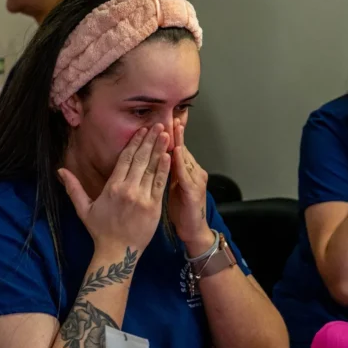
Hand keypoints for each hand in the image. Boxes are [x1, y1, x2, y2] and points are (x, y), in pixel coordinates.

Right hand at [58, 124, 170, 253]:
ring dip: (160, 150)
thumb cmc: (100, 230)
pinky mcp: (154, 207)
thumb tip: (60, 170)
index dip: (134, 143)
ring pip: (152, 169)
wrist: (118, 253)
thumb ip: (73, 188)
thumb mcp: (83, 209)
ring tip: (166, 134)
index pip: (125, 159)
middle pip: (140, 160)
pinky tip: (169, 155)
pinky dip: (164, 169)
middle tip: (158, 125)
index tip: (142, 130)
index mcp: (112, 187)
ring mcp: (142, 198)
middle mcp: (128, 189)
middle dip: (150, 141)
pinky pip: (160, 184)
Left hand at [168, 120, 213, 254]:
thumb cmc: (181, 210)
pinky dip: (181, 163)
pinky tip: (176, 152)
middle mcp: (193, 172)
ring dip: (180, 142)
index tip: (163, 121)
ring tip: (173, 127)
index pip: (176, 149)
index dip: (170, 135)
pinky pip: (185, 175)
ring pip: (185, 158)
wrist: (193, 230)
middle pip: (182, 149)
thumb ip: (165, 172)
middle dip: (176, 133)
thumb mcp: (171, 188)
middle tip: (171, 116)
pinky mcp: (193, 192)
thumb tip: (152, 158)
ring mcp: (195, 181)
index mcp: (185, 171)